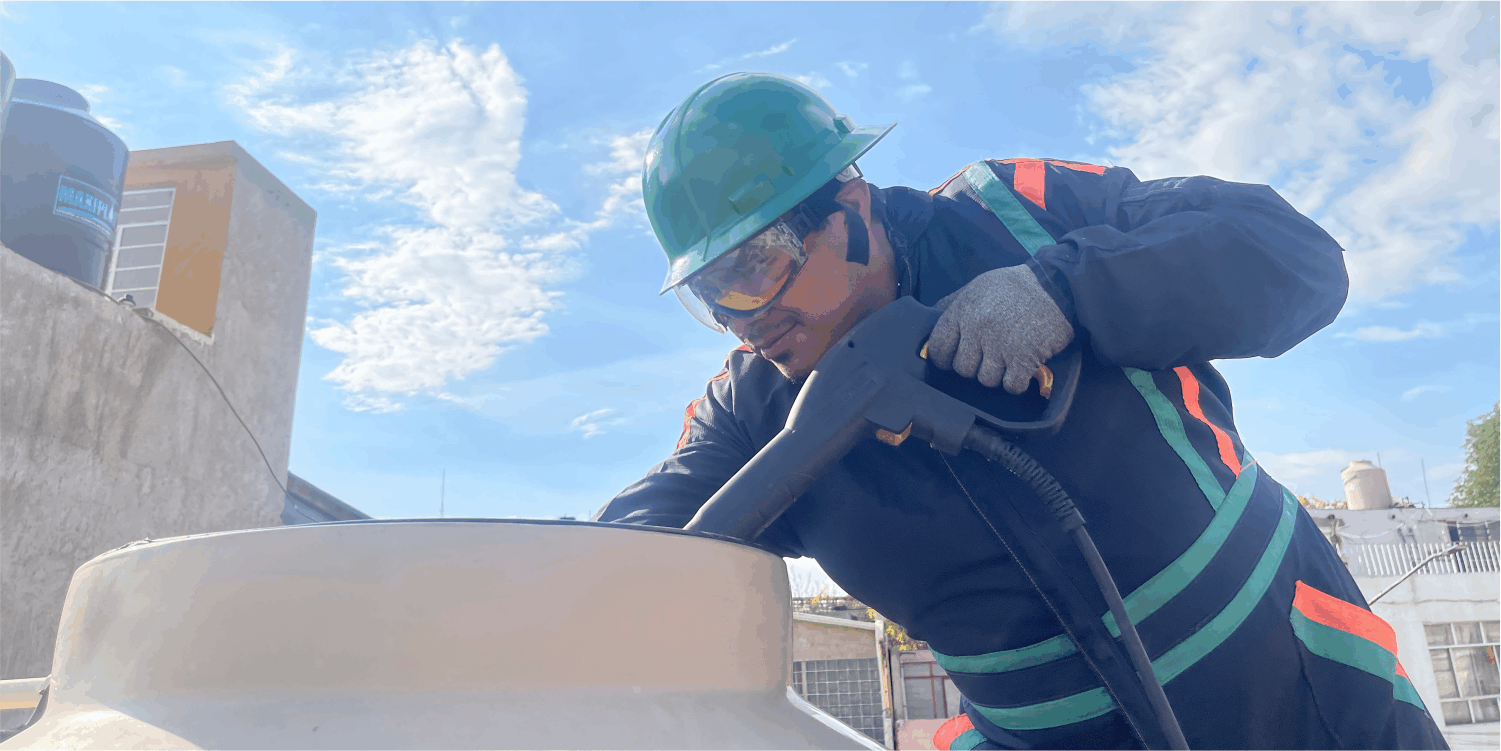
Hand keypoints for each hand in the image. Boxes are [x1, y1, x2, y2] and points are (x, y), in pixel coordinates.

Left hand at [927, 265, 1073, 392]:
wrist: (1056, 285)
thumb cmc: (1014, 286)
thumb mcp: (977, 286)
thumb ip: (954, 304)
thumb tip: (931, 318)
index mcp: (963, 310)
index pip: (938, 347)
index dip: (944, 358)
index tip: (954, 359)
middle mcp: (978, 328)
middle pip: (962, 369)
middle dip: (974, 367)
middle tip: (989, 356)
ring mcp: (1000, 344)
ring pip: (986, 380)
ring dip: (997, 375)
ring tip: (1007, 359)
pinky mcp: (1024, 357)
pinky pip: (1011, 386)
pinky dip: (1016, 382)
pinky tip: (1021, 369)